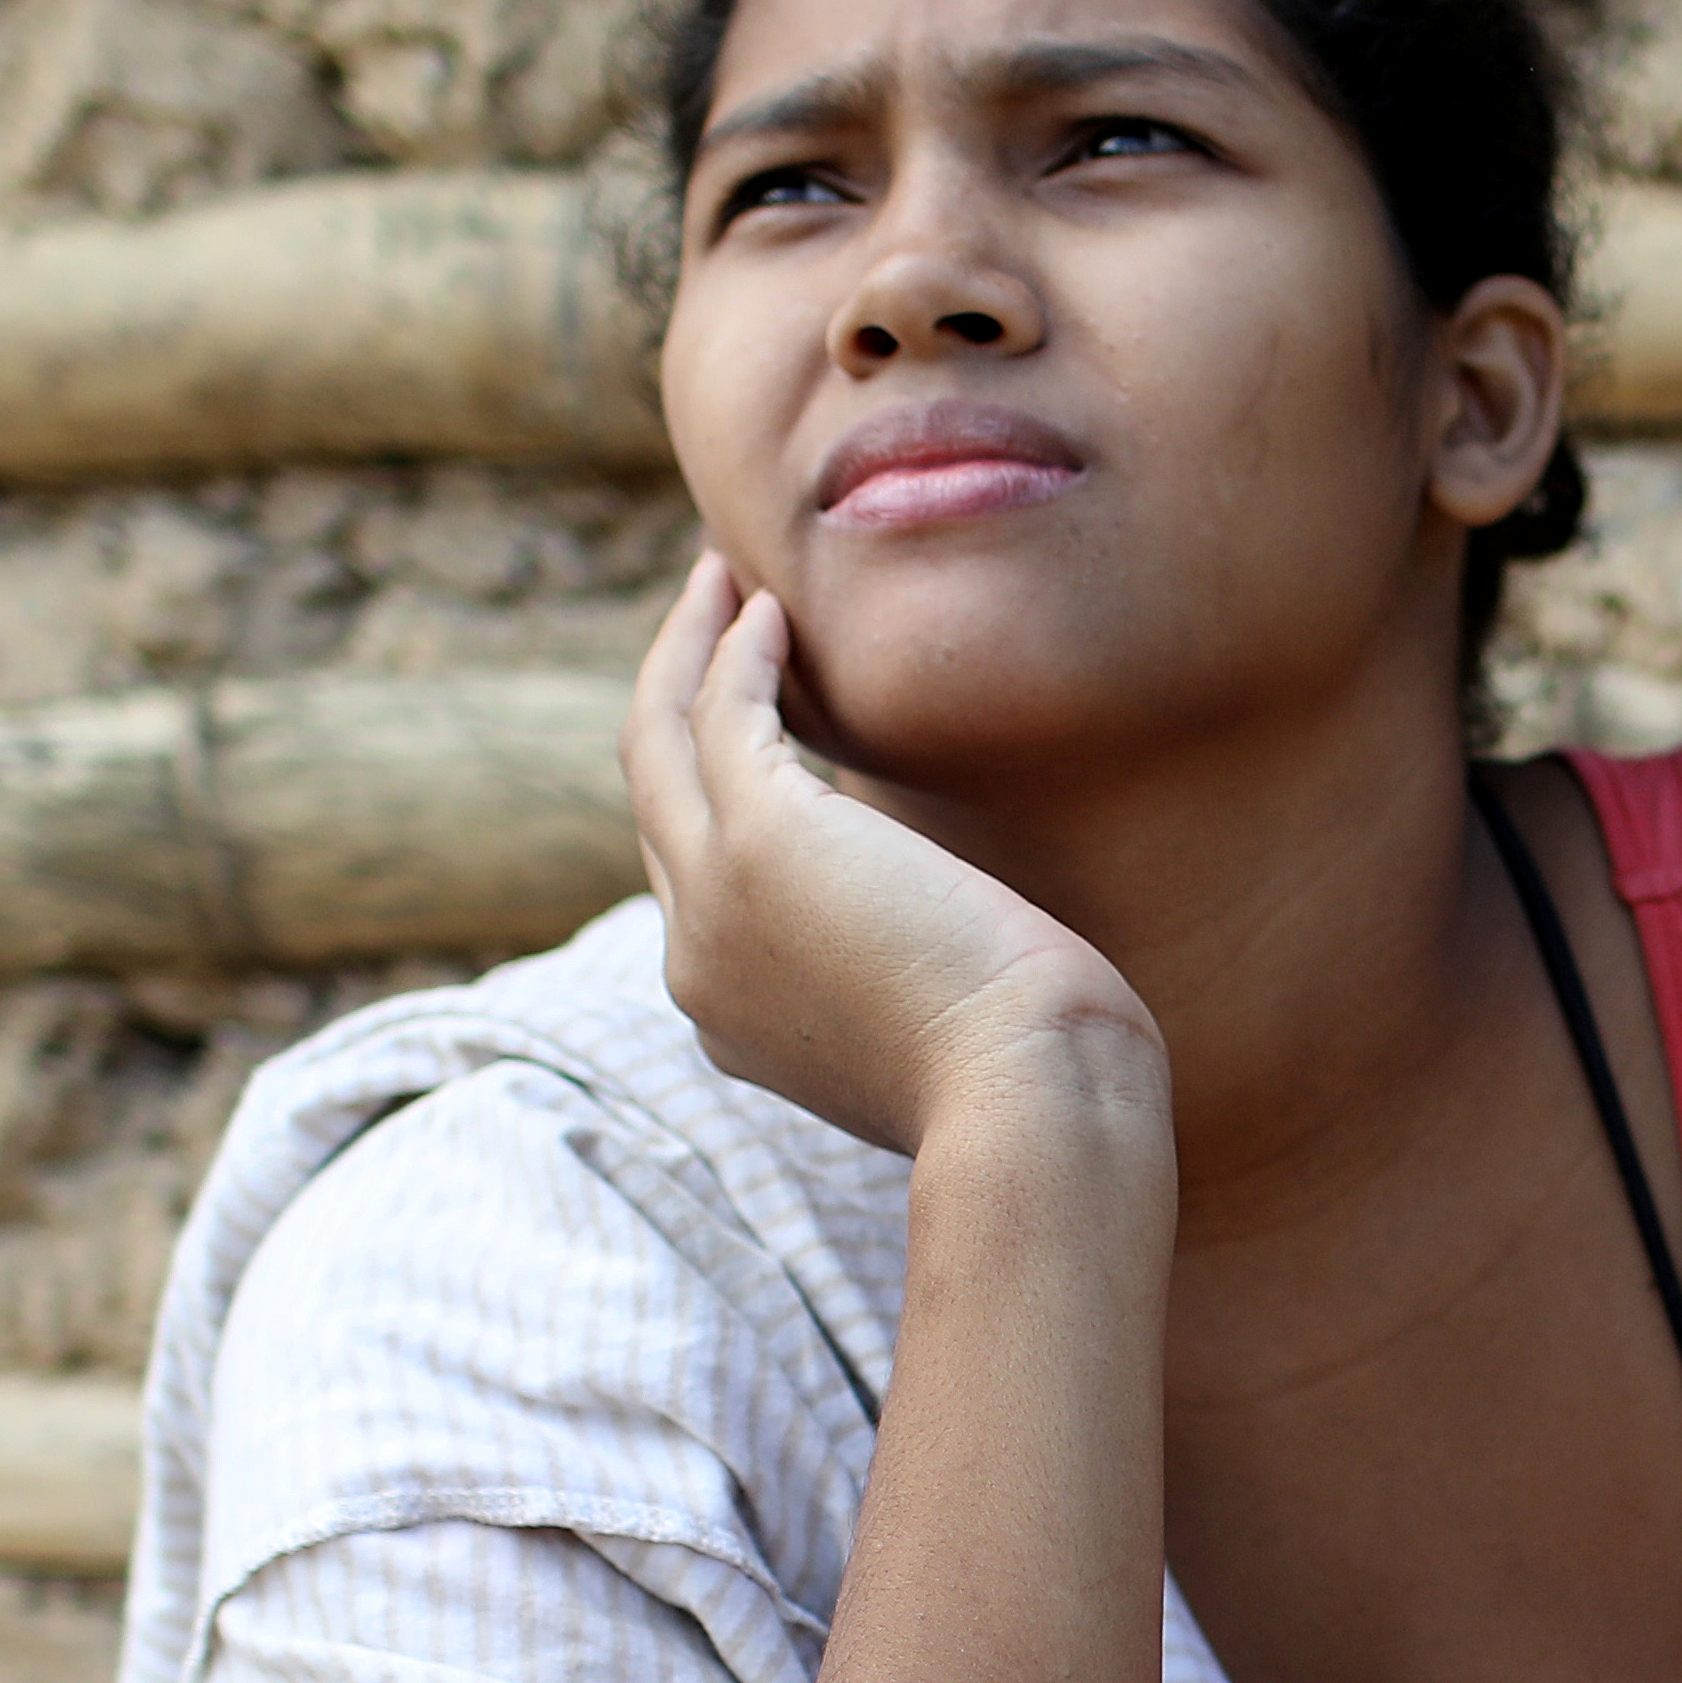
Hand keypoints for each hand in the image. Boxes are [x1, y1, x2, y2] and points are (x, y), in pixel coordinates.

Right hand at [623, 551, 1157, 1157]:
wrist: (1029, 1104)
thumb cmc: (1024, 1080)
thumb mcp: (927, 1033)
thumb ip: (888, 979)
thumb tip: (929, 932)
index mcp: (733, 1020)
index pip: (693, 883)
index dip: (710, 789)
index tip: (748, 719)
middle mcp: (695, 967)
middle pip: (652, 801)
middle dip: (672, 698)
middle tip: (712, 612)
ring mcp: (714, 905)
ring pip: (659, 742)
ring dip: (687, 648)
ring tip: (724, 578)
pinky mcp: (762, 843)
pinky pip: (723, 715)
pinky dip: (736, 652)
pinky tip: (772, 611)